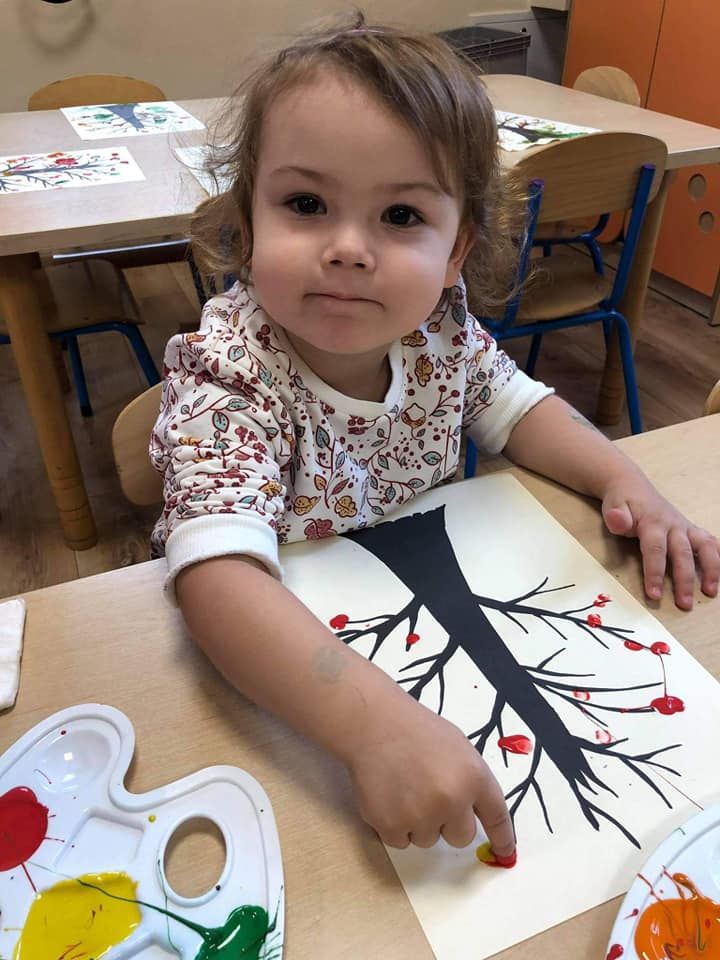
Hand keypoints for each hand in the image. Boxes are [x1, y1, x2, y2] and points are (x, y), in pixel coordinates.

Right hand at [345, 693, 514, 856]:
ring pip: (428, 840)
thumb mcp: (458, 747)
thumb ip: (471, 781)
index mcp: (474, 777)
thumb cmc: (417, 730)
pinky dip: (395, 825)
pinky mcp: (391, 826)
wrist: (373, 723)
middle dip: (449, 822)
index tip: (504, 854)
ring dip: (419, 822)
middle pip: (461, 837)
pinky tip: (388, 796)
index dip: (502, 839)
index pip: (497, 818)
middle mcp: (452, 800)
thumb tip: (475, 814)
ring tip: (404, 788)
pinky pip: (401, 841)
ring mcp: (421, 815)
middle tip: (429, 795)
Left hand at [602, 474, 719, 609]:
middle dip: (684, 580)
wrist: (631, 485)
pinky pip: (710, 542)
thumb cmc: (622, 501)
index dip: (655, 573)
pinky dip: (718, 556)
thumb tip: (618, 521)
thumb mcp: (613, 507)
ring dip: (711, 569)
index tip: (654, 595)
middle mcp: (673, 525)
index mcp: (653, 522)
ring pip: (705, 547)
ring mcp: (684, 527)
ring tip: (711, 592)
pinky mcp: (690, 530)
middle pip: (682, 553)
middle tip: (685, 604)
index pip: (655, 550)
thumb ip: (616, 517)